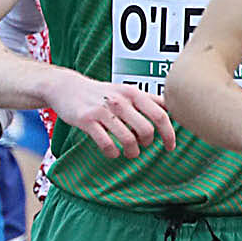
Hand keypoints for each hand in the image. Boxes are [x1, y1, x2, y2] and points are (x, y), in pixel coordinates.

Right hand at [47, 70, 174, 158]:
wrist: (67, 87)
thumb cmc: (101, 93)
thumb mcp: (126, 90)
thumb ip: (149, 100)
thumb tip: (174, 110)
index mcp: (133, 93)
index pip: (160, 114)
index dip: (169, 134)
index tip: (169, 147)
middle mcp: (120, 100)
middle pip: (146, 130)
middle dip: (147, 143)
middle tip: (141, 146)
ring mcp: (103, 110)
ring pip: (128, 140)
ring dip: (132, 152)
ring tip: (128, 153)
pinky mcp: (87, 121)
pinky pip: (107, 144)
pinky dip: (113, 153)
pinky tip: (112, 151)